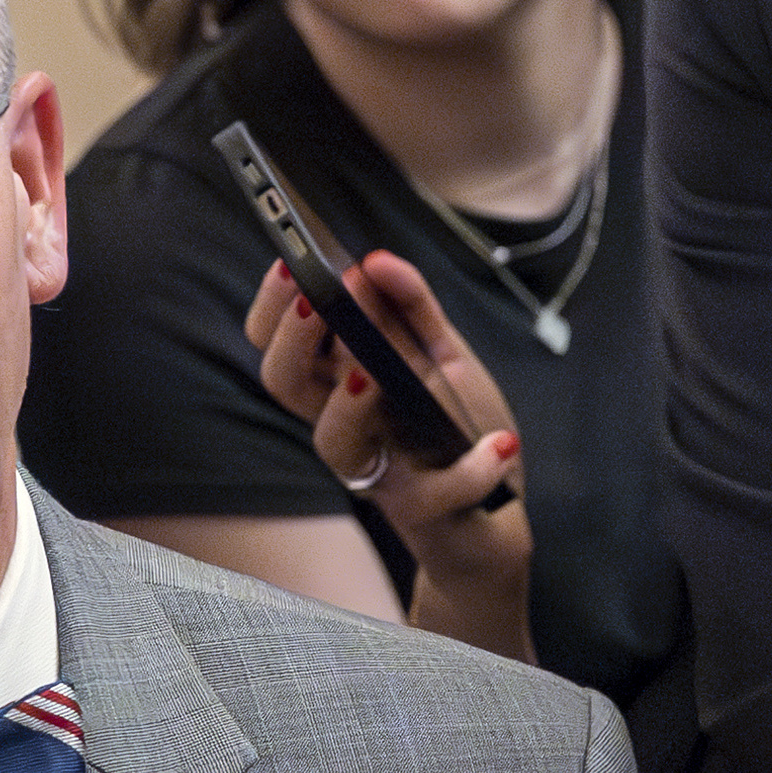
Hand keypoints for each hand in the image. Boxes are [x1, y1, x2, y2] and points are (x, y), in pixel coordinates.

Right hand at [248, 254, 531, 662]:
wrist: (494, 513)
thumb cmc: (455, 428)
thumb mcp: (444, 356)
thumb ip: (414, 309)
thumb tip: (375, 259)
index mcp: (340, 382)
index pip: (278, 343)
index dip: (273, 306)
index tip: (291, 265)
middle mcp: (343, 423)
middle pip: (282, 382)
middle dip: (291, 339)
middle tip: (316, 303)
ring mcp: (375, 468)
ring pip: (330, 442)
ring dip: (348, 405)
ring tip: (374, 373)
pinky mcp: (418, 509)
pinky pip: (431, 494)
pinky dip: (469, 472)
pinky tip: (498, 446)